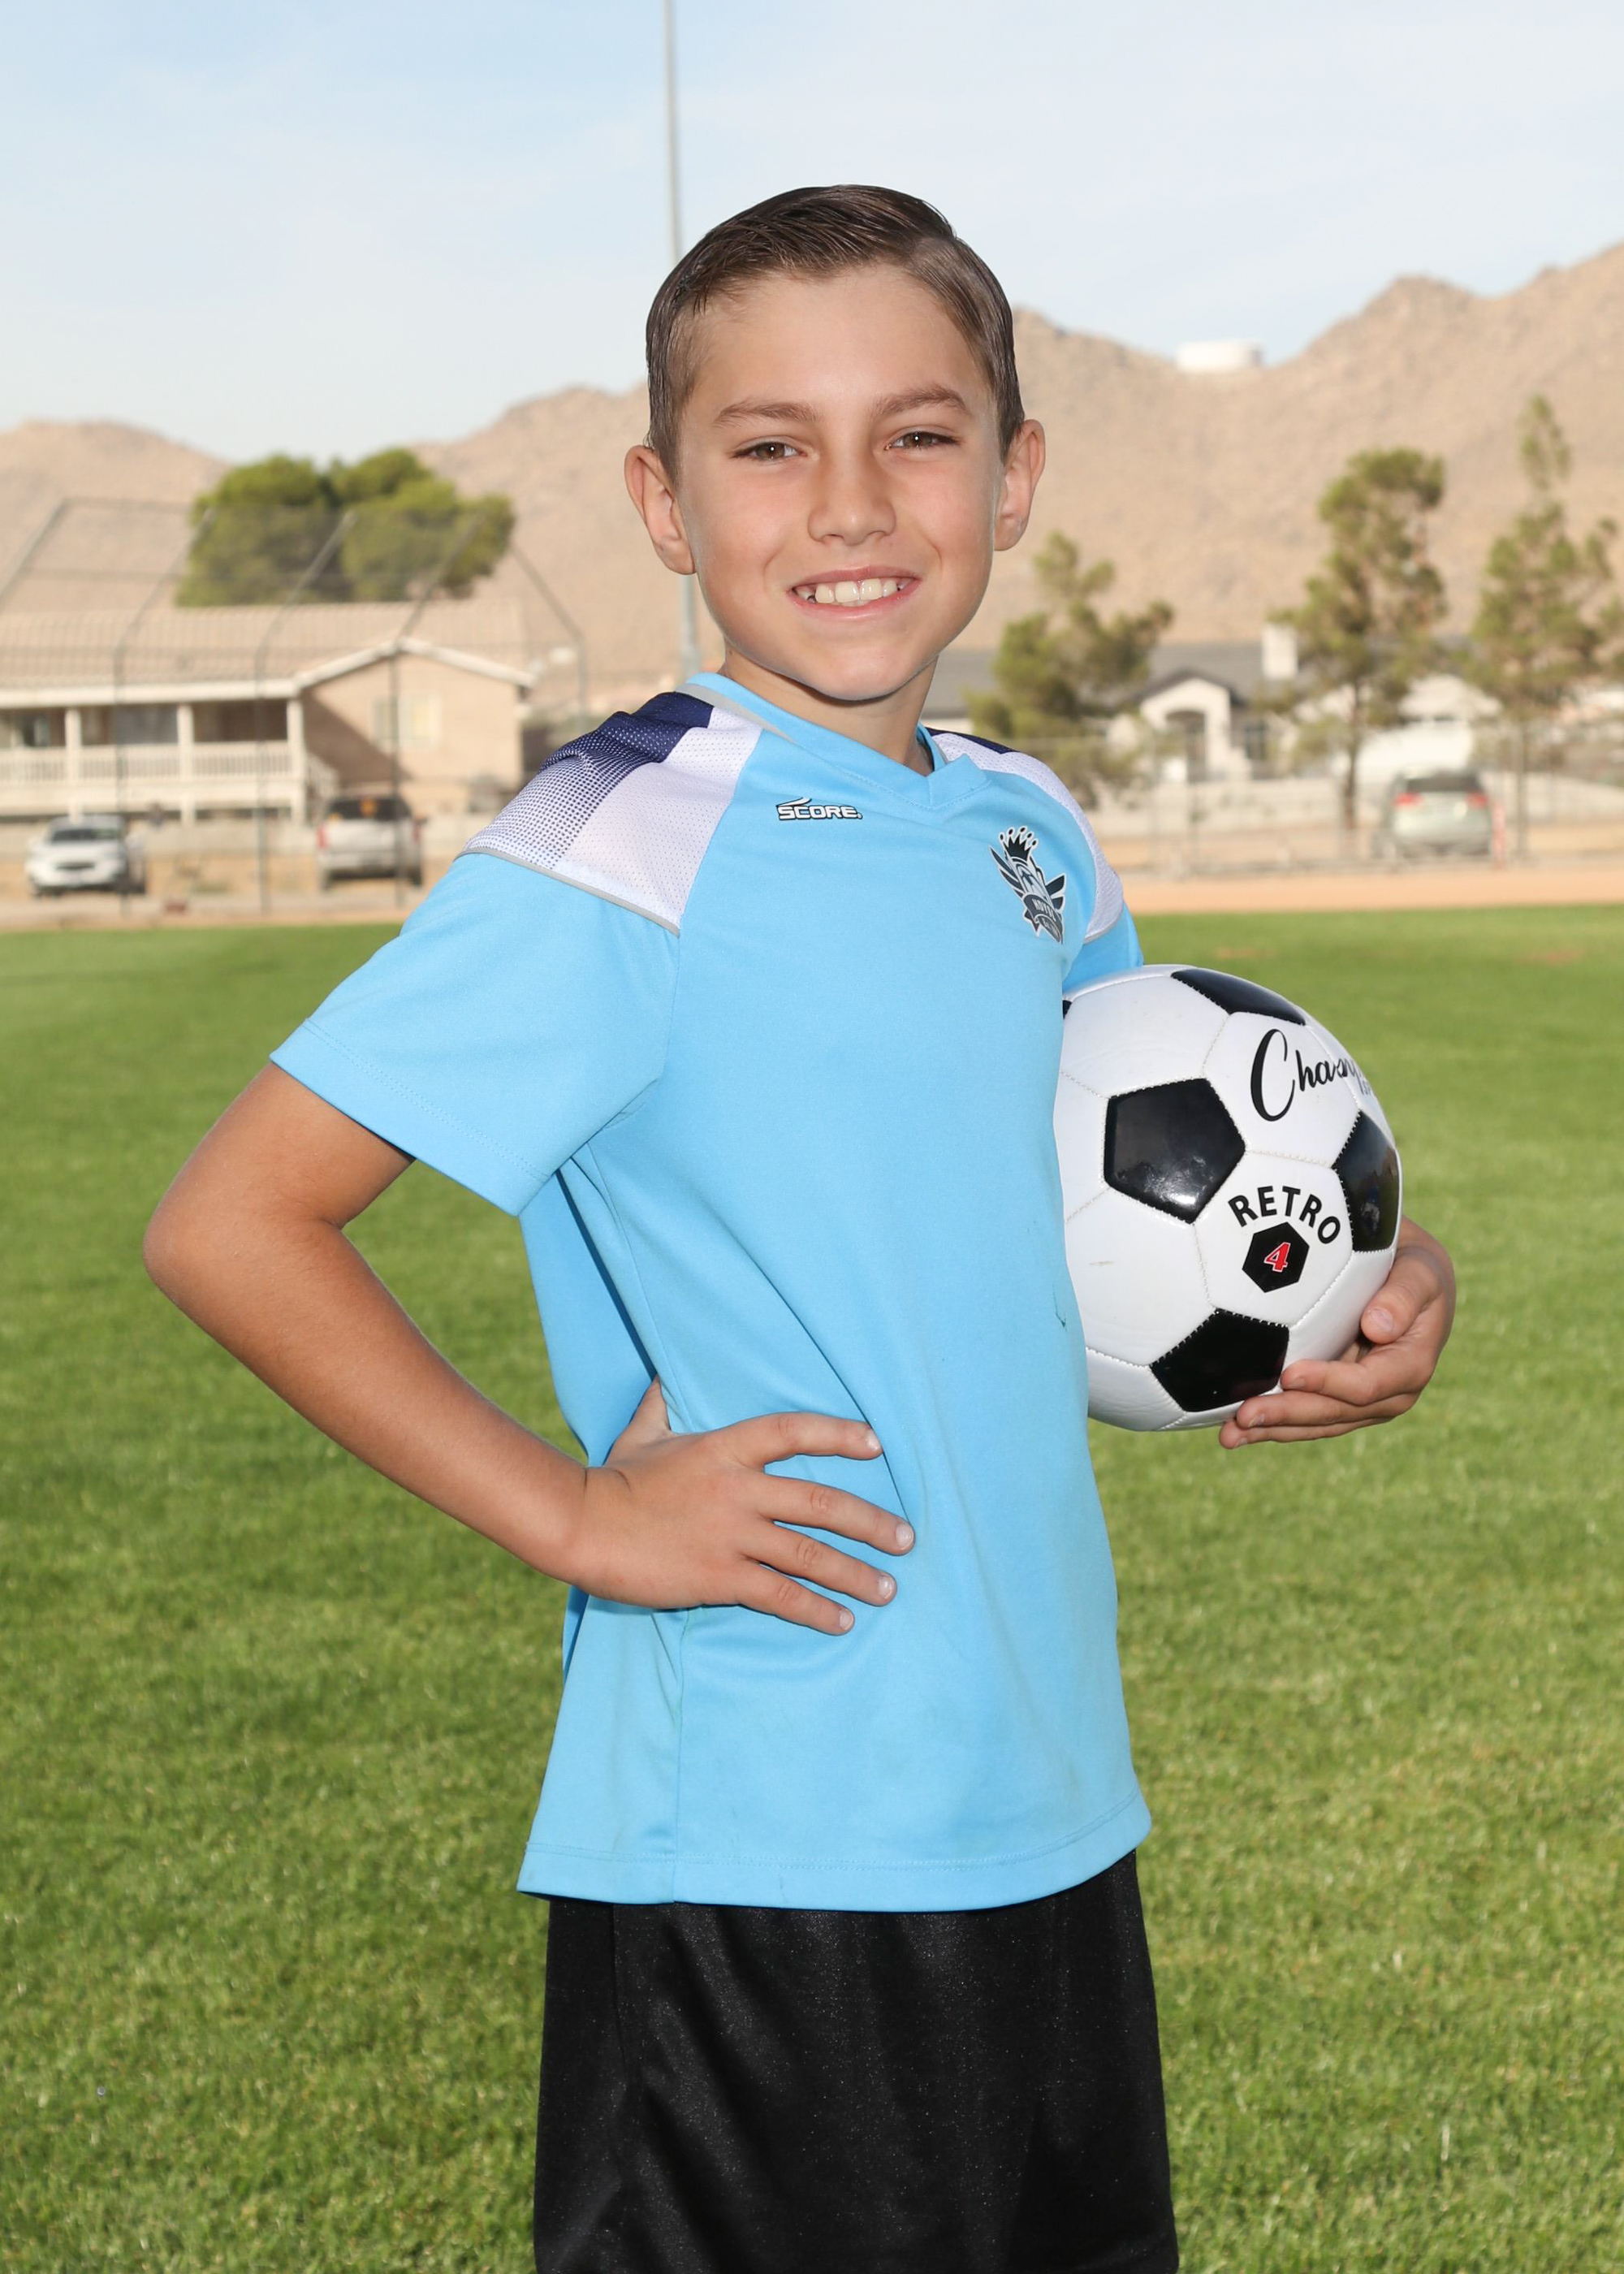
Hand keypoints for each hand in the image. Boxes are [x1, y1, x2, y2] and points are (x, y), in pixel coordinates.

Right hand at [564, 1379, 913, 1632]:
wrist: (582, 1525)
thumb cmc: (613, 1478)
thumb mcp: (642, 1432)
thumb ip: (664, 1404)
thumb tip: (667, 1372)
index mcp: (724, 1448)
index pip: (793, 1432)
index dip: (838, 1435)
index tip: (877, 1443)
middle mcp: (737, 1489)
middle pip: (820, 1502)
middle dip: (870, 1522)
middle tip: (907, 1539)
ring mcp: (730, 1535)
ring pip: (808, 1554)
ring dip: (855, 1573)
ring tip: (889, 1588)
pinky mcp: (718, 1576)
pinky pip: (779, 1595)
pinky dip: (815, 1609)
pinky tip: (842, 1622)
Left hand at [1219, 1215, 1456, 1446]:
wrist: (1408, 1278)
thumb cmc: (1414, 1267)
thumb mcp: (1420, 1271)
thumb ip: (1404, 1296)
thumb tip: (1378, 1327)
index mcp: (1410, 1367)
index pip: (1367, 1385)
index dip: (1328, 1383)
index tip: (1290, 1374)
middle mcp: (1389, 1395)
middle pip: (1334, 1413)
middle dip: (1288, 1416)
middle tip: (1244, 1415)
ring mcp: (1362, 1403)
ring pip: (1315, 1423)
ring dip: (1272, 1430)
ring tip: (1229, 1435)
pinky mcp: (1338, 1400)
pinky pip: (1305, 1417)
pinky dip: (1272, 1424)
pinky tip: (1236, 1430)